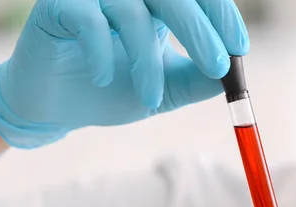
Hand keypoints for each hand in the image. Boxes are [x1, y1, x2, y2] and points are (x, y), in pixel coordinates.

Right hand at [0, 0, 248, 147]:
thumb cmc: (109, 91)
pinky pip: (87, 19)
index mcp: (155, 5)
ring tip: (151, 97)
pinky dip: (101, 50)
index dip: (220, 15)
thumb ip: (194, 80)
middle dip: (198, 30)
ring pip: (130, 11)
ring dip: (146, 59)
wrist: (56, 108)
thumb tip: (229, 77)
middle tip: (217, 67)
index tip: (238, 48)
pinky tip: (102, 77)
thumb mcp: (162, 89)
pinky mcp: (58, 6)